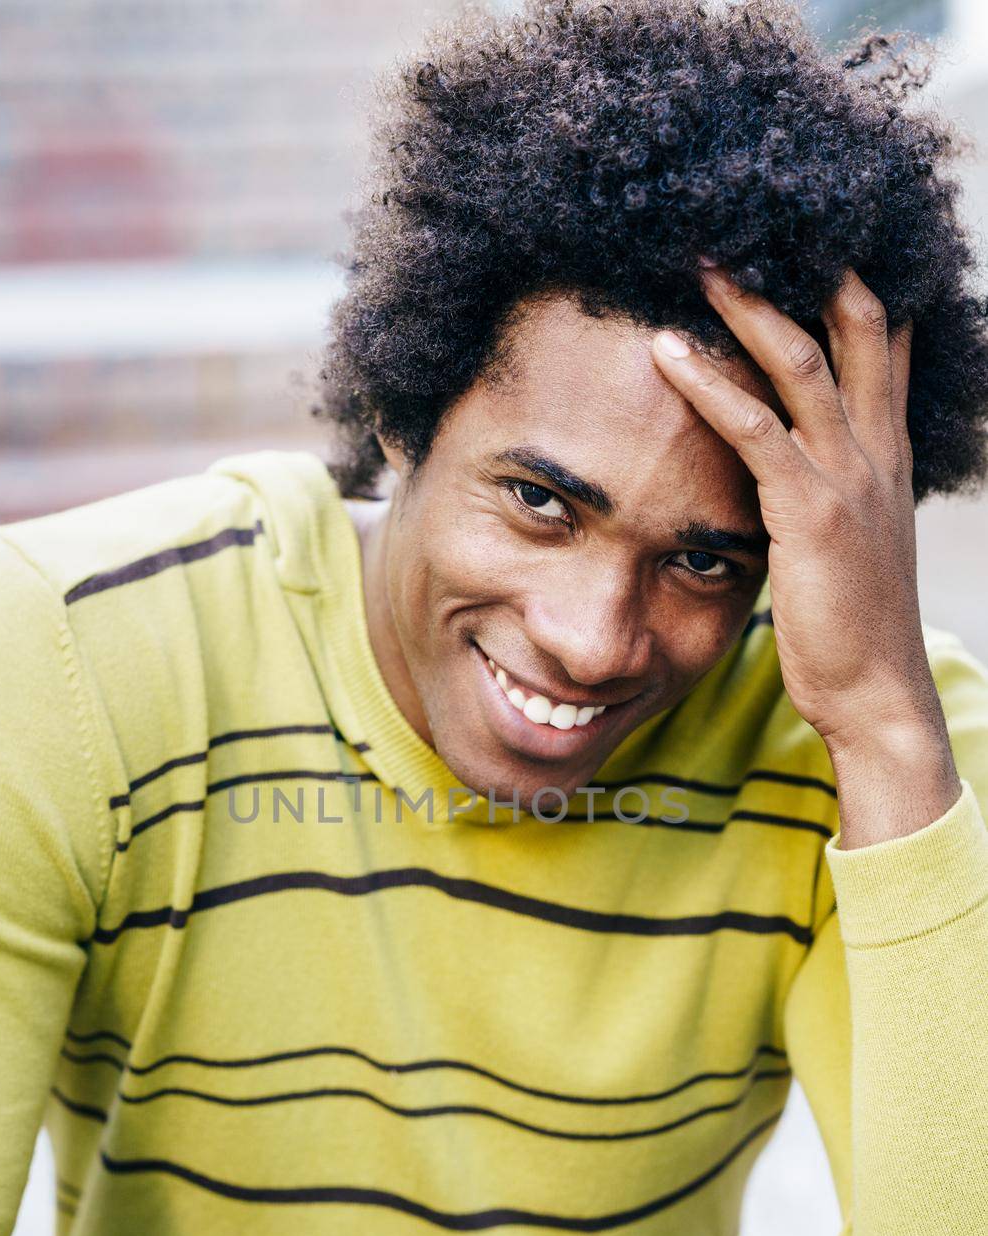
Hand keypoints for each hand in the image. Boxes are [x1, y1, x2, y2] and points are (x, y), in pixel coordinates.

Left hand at [650, 265, 960, 843]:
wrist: (875, 692)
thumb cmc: (849, 627)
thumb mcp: (844, 543)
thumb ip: (817, 494)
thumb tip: (775, 472)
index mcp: (886, 454)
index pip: (880, 342)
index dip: (849, 282)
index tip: (802, 239)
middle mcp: (876, 450)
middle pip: (853, 323)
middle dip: (801, 266)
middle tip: (740, 224)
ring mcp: (851, 476)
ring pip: (802, 359)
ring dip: (745, 305)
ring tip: (693, 264)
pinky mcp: (813, 511)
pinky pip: (758, 429)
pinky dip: (710, 385)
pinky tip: (667, 354)